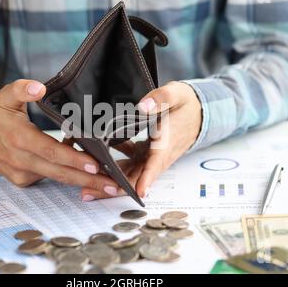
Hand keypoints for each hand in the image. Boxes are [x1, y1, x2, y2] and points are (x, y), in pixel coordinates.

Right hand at [0, 79, 118, 196]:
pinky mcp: (23, 180)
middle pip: (60, 173)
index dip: (73, 159)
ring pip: (57, 178)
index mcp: (19, 138)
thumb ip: (21, 89)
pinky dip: (68, 175)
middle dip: (89, 181)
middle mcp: (21, 160)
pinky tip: (88, 174)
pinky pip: (50, 178)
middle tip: (114, 187)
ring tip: (109, 186)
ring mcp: (22, 173)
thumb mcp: (4, 96)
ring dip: (83, 183)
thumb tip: (38, 88)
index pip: (51, 151)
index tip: (96, 165)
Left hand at [80, 81, 201, 199]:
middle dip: (117, 186)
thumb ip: (161, 98)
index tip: (139, 192)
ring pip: (132, 173)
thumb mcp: (177, 94)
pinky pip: (130, 163)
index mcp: (167, 141)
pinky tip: (97, 162)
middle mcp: (159, 154)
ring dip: (113, 179)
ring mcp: (152, 156)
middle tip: (91, 192)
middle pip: (139, 176)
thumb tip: (143, 106)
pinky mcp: (147, 153)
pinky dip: (115, 165)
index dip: (147, 178)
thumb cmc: (187, 104)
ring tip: (88, 186)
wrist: (199, 113)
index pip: (156, 163)